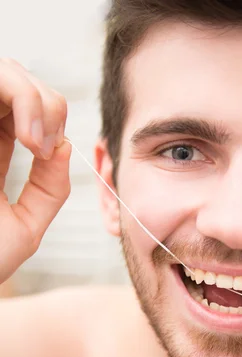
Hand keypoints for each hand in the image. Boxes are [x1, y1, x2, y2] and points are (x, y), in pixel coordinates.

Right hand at [0, 58, 70, 283]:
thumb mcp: (26, 229)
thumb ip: (49, 190)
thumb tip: (66, 145)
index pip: (26, 108)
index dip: (48, 113)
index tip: (50, 151)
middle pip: (13, 78)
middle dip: (42, 99)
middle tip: (45, 142)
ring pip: (0, 72)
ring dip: (26, 94)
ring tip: (35, 139)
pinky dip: (11, 95)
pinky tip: (25, 136)